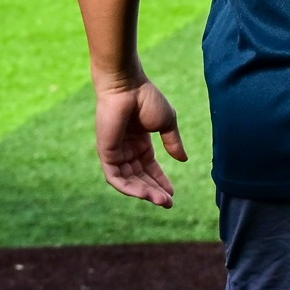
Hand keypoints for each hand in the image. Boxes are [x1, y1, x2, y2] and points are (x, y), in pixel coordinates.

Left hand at [94, 76, 186, 206]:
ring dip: (144, 192)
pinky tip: (143, 194)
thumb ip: (173, 142)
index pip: (150, 168)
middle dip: (154, 191)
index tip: (173, 193)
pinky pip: (115, 177)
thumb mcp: (166, 123)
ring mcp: (115, 153)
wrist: (128, 87)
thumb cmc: (147, 99)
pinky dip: (128, 188)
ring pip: (129, 181)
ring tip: (160, 200)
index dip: (161, 181)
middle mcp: (126, 150)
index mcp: (140, 143)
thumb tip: (184, 160)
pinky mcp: (106, 153)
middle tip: (168, 203)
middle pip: (140, 177)